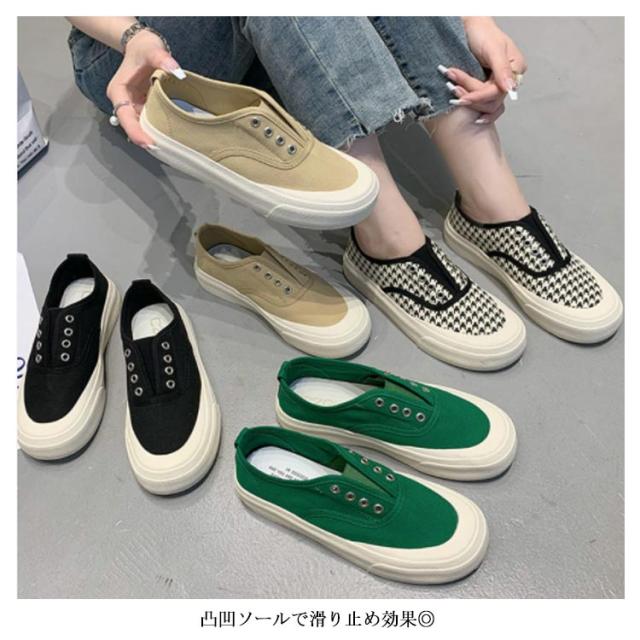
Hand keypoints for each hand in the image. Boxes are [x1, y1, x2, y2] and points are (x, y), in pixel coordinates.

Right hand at [106, 28, 183, 146]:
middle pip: (132, 126)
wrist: (142, 45)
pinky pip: (149, 121)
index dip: (135, 131)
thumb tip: (176, 71)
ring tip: (169, 148)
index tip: (148, 143)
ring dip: (152, 136)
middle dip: (145, 139)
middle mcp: (123, 102)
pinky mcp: (142, 107)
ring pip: (141, 126)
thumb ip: (163, 59)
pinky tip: (170, 137)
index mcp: (118, 91)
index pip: (124, 117)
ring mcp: (133, 106)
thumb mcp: (152, 49)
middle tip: (164, 151)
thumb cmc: (144, 47)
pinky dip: (158, 129)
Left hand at [443, 17, 526, 122]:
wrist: (470, 28)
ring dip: (468, 99)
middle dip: (471, 95)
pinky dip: (472, 104)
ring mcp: (497, 84)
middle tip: (453, 87)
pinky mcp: (486, 88)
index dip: (480, 96)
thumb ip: (502, 68)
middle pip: (491, 100)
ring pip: (485, 104)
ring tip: (453, 89)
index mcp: (516, 68)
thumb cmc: (483, 32)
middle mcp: (508, 79)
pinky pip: (482, 103)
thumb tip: (510, 88)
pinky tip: (464, 106)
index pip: (499, 91)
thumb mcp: (493, 48)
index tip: (464, 97)